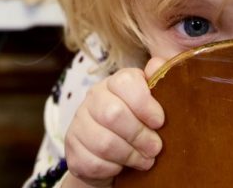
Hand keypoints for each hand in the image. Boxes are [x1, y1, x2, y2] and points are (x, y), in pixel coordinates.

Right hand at [63, 58, 166, 186]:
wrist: (108, 154)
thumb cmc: (135, 123)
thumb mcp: (149, 102)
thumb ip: (156, 81)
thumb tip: (159, 64)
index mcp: (114, 83)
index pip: (125, 82)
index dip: (145, 103)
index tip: (159, 121)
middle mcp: (93, 99)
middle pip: (114, 114)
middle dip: (140, 135)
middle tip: (156, 147)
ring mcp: (79, 124)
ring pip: (104, 142)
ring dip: (130, 155)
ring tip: (145, 160)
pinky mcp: (73, 150)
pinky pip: (94, 162)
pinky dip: (113, 168)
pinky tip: (122, 166)